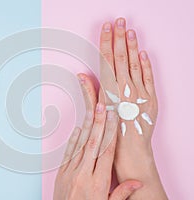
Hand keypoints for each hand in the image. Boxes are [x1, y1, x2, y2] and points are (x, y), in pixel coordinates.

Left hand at [53, 74, 141, 199]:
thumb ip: (121, 193)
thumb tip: (138, 182)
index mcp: (98, 182)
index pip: (106, 152)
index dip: (111, 133)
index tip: (114, 119)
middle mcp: (83, 174)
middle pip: (93, 144)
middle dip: (99, 123)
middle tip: (102, 107)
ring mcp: (70, 172)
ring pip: (80, 145)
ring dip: (86, 127)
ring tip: (91, 112)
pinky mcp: (60, 173)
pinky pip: (67, 153)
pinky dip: (72, 140)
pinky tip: (77, 129)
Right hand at [99, 18, 166, 198]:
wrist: (129, 151)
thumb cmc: (109, 134)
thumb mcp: (95, 112)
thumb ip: (89, 92)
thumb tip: (81, 75)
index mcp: (109, 90)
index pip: (107, 60)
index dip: (106, 43)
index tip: (106, 28)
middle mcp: (124, 88)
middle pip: (121, 57)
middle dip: (119, 37)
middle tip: (119, 21)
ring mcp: (139, 92)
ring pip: (135, 63)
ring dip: (132, 46)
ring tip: (129, 30)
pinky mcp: (151, 98)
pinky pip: (148, 77)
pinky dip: (146, 64)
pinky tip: (143, 52)